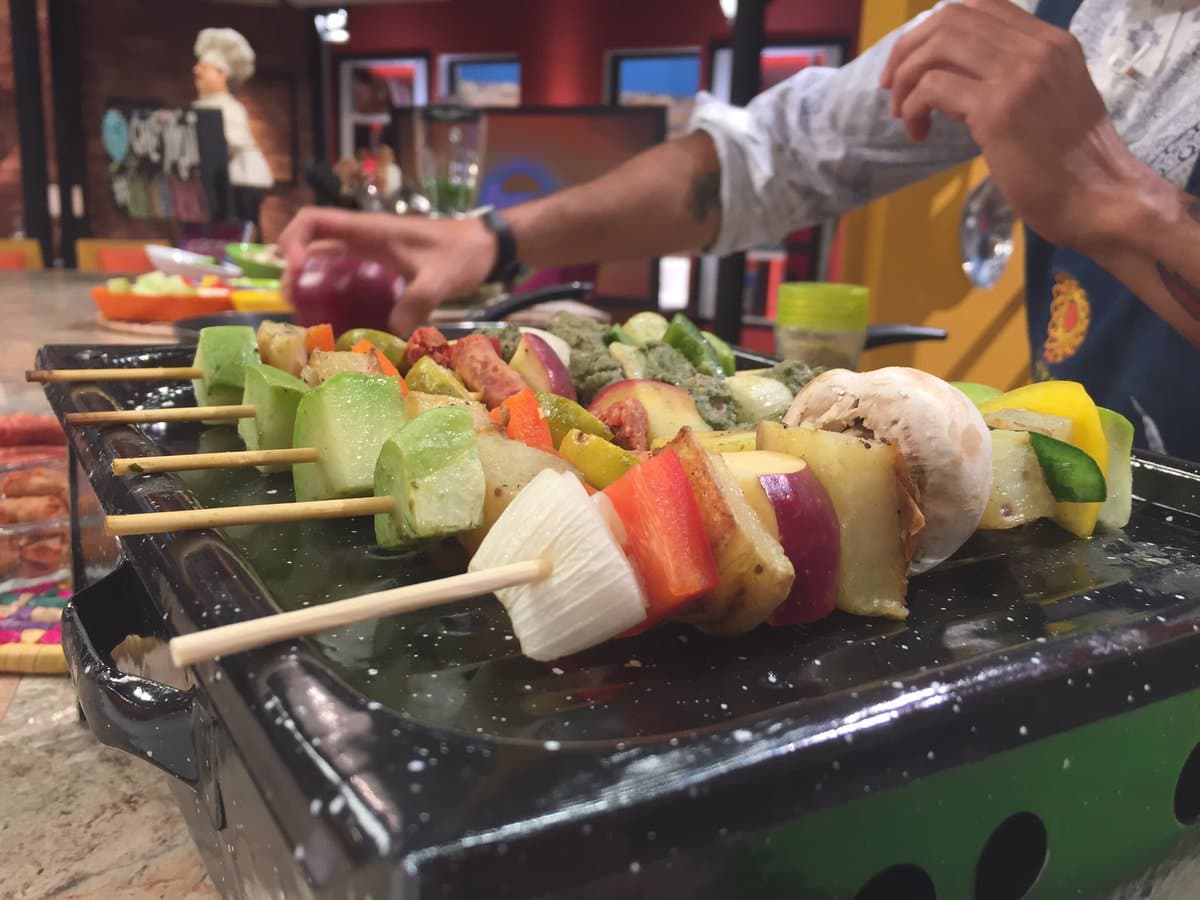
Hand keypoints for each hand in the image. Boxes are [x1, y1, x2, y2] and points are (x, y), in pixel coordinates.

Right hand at [276, 209, 496, 334]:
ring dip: (310, 281)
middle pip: (312, 243)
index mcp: (370, 230)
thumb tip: (392, 334)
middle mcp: (364, 239)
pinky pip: (347, 276)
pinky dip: (335, 292)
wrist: (487, 247)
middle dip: (294, 269)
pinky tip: (337, 318)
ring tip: (305, 312)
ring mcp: (372, 253)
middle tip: (294, 302)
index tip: (296, 270)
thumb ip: (416, 302)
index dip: (294, 240)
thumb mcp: (439, 279)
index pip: (314, 220)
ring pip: (327, 260)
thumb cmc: (463, 253)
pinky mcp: (382, 268)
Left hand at [879, 0, 1158, 252]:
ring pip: (937, 46)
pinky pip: (932, 88)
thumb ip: (1015, 77)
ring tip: (901, 112)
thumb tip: (958, 76)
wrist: (1099, 198)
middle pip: (951, 19)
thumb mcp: (1050, 100)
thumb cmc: (1072, 163)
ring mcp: (1018, 76)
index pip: (980, 8)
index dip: (936, 30)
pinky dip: (911, 108)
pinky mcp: (997, 110)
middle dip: (909, 49)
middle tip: (892, 86)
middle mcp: (1036, 48)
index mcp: (1051, 42)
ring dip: (906, 77)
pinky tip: (917, 132)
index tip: (917, 63)